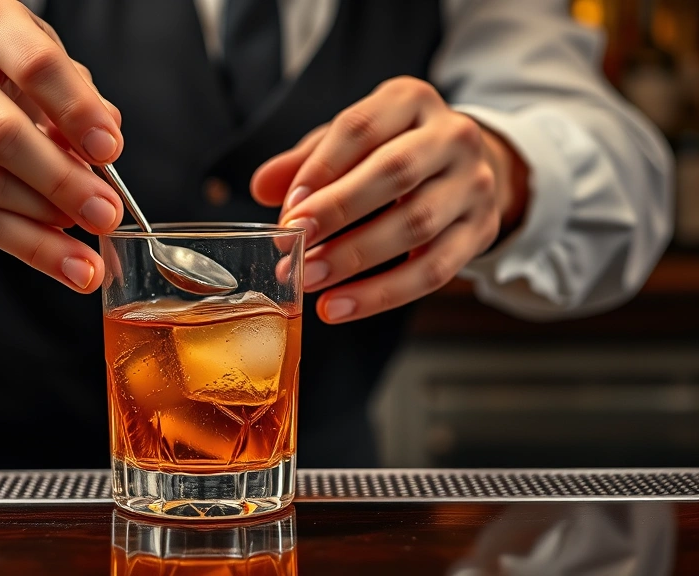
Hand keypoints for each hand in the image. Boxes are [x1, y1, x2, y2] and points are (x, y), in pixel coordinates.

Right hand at [0, 0, 123, 292]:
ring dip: (44, 227)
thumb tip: (104, 149)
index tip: (110, 151)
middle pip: (2, 135)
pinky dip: (26, 246)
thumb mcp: (56, 75)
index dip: (76, 111)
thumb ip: (84, 104)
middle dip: (61, 182)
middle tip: (105, 213)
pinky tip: (64, 263)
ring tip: (89, 252)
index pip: (36, 65)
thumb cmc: (19, 84)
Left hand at [252, 76, 527, 322]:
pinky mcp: (481, 231)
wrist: (465, 171)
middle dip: (338, 210)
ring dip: (355, 256)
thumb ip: (306, 162)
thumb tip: (261, 186)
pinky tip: (339, 306)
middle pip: (394, 172)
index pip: (361, 128)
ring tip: (309, 279)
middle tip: (293, 242)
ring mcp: (474, 184)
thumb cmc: (392, 153)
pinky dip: (381, 294)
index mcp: (410, 101)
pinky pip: (433, 270)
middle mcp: (452, 136)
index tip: (287, 208)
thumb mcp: (351, 144)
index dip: (320, 169)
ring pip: (416, 224)